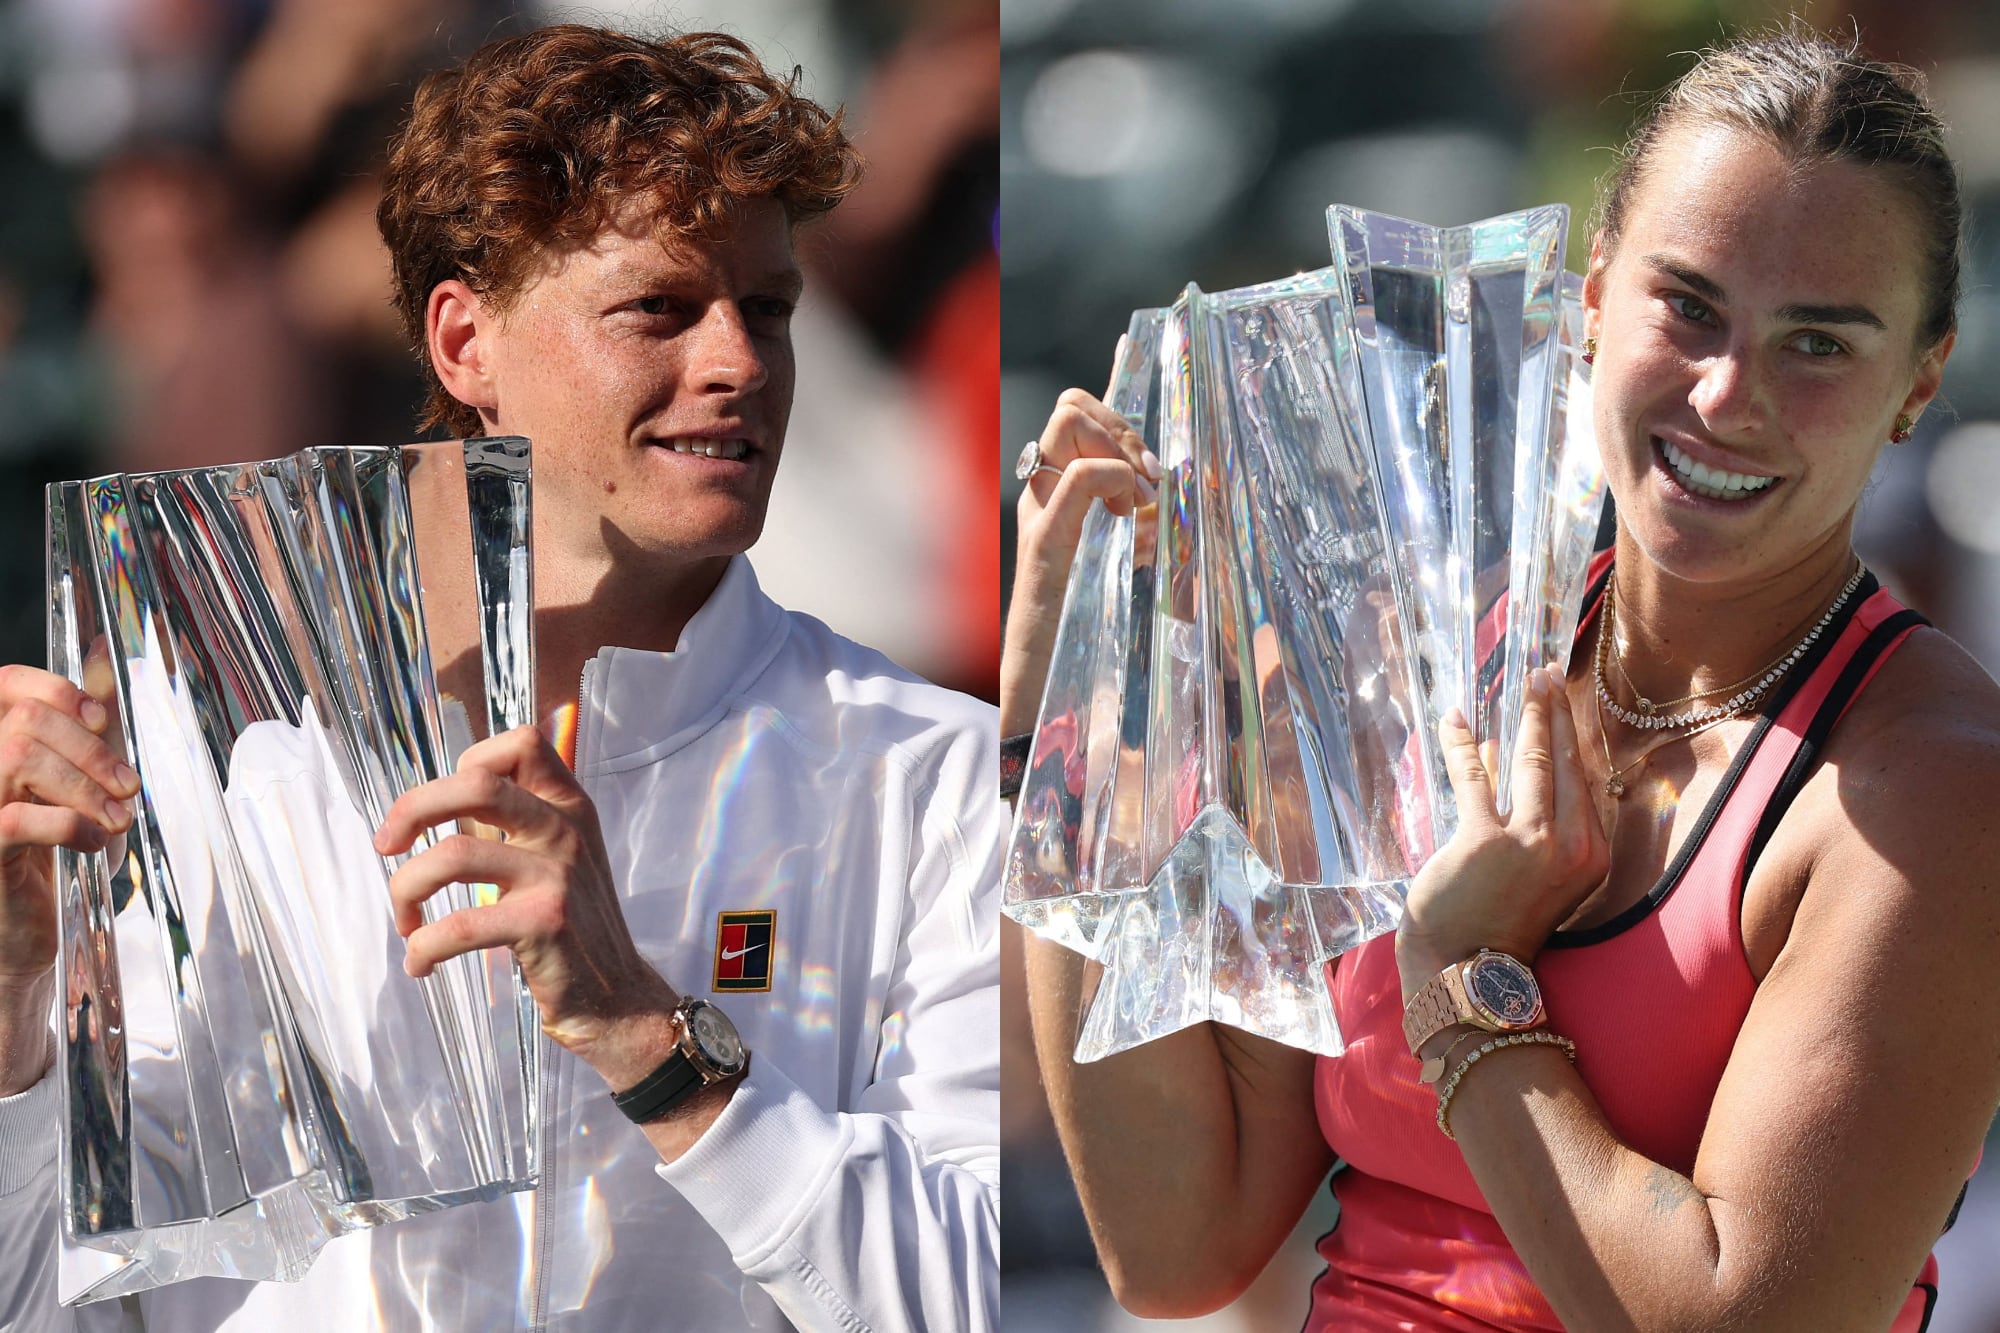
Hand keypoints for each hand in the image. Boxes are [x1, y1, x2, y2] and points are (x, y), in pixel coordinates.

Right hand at [0, 658, 134, 1092]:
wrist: (27, 928)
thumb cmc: (52, 848)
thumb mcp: (80, 774)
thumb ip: (86, 718)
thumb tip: (99, 648)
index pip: (4, 684)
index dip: (55, 690)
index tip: (101, 721)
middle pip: (25, 722)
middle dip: (91, 750)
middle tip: (129, 787)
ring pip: (17, 757)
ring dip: (85, 785)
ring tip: (118, 818)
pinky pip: (16, 820)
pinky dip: (69, 824)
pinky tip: (92, 843)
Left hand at [373, 725, 677, 1088]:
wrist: (618, 998)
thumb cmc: (574, 927)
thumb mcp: (561, 858)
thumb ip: (518, 824)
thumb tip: (441, 804)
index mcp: (570, 807)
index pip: (521, 744)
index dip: (466, 763)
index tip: (440, 809)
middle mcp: (567, 830)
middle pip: (477, 784)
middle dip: (412, 810)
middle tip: (385, 846)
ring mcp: (558, 875)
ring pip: (453, 854)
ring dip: (406, 889)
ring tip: (405, 921)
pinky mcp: (545, 923)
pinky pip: (459, 926)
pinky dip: (423, 947)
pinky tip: (421, 964)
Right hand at [1001, 373, 1161, 733]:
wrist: (1040, 701)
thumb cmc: (1086, 645)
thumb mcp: (1131, 574)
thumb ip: (1150, 534)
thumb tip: (1188, 502)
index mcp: (1059, 498)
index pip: (1080, 414)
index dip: (1119, 391)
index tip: (1154, 434)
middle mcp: (1042, 496)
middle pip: (1073, 403)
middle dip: (1125, 426)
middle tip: (1151, 483)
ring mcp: (1037, 517)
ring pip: (1070, 420)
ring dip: (1121, 448)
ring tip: (1142, 503)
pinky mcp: (1041, 548)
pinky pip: (1076, 481)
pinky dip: (1113, 484)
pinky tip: (1133, 520)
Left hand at [1395, 666, 1609, 1000]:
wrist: (1470, 977)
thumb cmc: (1499, 927)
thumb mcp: (1538, 876)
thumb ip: (1535, 823)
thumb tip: (1511, 763)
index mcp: (1592, 855)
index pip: (1585, 779)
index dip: (1574, 734)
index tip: (1566, 699)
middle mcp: (1571, 846)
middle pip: (1565, 762)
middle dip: (1555, 712)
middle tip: (1544, 674)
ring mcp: (1531, 842)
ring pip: (1531, 761)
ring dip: (1525, 717)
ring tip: (1521, 682)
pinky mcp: (1483, 842)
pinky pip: (1472, 777)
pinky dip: (1459, 744)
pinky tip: (1453, 718)